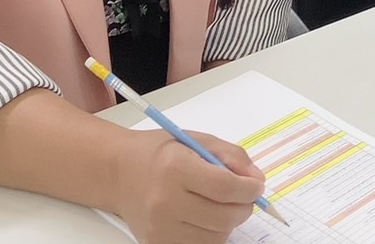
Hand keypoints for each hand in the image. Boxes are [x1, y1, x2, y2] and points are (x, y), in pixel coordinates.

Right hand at [115, 130, 263, 243]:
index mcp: (175, 168)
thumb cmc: (159, 154)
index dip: (249, 189)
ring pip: (216, 237)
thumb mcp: (196, 140)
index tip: (256, 186)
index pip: (226, 187)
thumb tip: (257, 179)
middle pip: (224, 216)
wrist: (118, 173)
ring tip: (218, 204)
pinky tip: (204, 217)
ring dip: (227, 222)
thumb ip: (231, 156)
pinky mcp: (158, 243)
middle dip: (243, 206)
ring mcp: (160, 227)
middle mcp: (165, 201)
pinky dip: (211, 235)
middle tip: (244, 196)